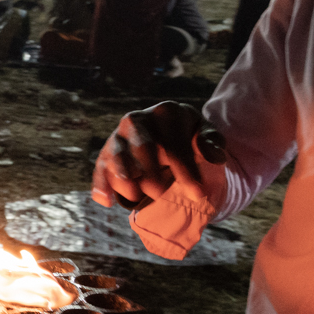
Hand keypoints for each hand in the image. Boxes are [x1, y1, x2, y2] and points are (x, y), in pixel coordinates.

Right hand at [90, 102, 227, 209]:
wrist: (168, 137)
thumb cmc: (190, 137)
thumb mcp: (207, 136)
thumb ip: (212, 143)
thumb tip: (214, 156)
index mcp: (166, 112)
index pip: (175, 144)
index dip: (186, 171)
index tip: (197, 194)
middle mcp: (138, 120)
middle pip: (142, 146)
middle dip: (152, 174)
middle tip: (162, 193)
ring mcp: (119, 136)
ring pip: (117, 156)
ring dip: (125, 180)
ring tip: (137, 196)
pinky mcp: (106, 154)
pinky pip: (100, 168)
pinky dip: (101, 185)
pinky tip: (107, 202)